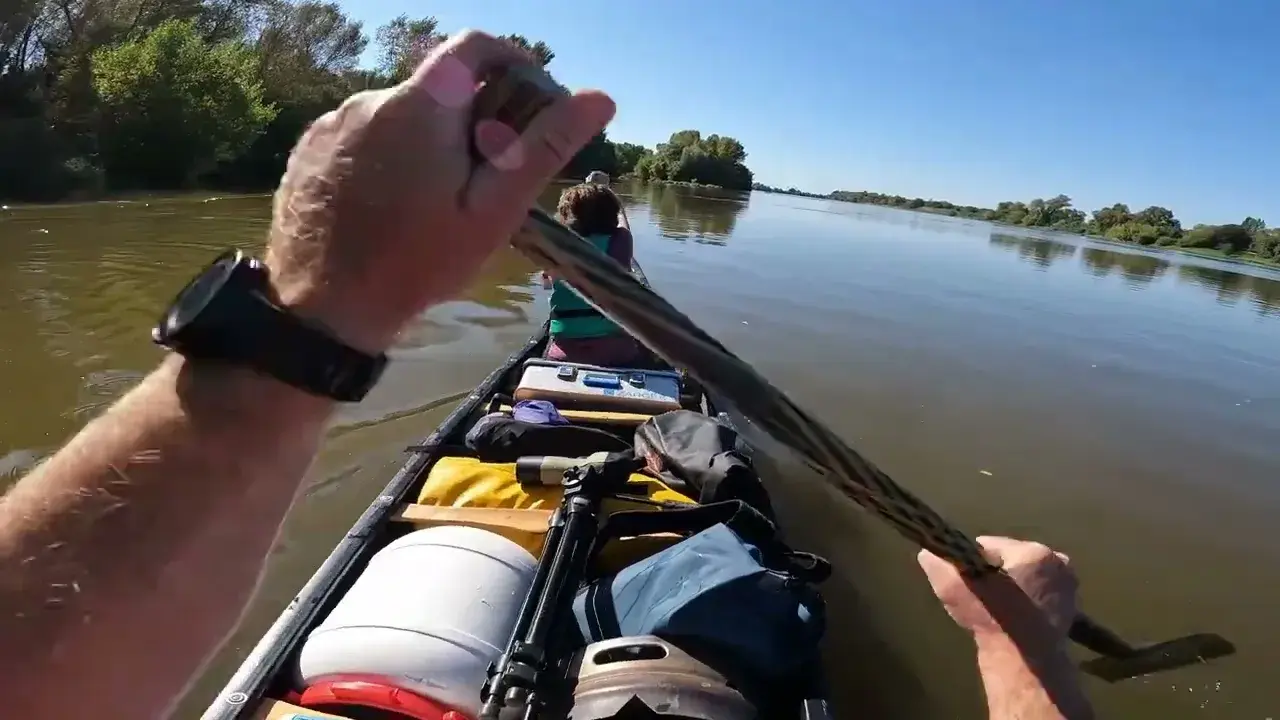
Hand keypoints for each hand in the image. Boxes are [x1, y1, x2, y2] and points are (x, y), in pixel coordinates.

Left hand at [263, 30, 615, 352]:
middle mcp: (369, 99)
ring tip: (437, 203)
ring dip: (427, 141)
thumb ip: (542, 148)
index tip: (529, 102)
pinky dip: (388, 156)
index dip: (512, 62)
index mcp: (420, 105)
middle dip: (470, 118)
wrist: (318, 310)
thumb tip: (599, 99)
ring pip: (399, 115)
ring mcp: (331, 124)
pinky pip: (362, 136)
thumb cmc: (413, 263)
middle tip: (488, 178)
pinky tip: (393, 206)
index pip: (474, 46)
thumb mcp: (492, 212)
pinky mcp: (308, 150)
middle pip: (436, 87)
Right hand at [917, 536, 1078, 640]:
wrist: (1024, 660)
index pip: (992, 545)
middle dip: (996, 571)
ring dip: (1012, 585)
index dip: (973, 559)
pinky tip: (1012, 615)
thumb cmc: (992, 617)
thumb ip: (938, 565)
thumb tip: (927, 553)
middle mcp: (1057, 562)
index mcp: (1034, 552)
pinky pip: (1039, 593)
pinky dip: (1026, 599)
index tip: (965, 576)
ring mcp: (1068, 586)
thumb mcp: (953, 588)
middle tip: (980, 592)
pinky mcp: (1071, 608)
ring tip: (995, 606)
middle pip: (1013, 559)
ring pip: (1027, 576)